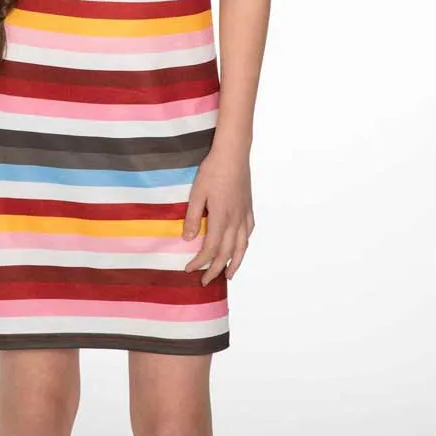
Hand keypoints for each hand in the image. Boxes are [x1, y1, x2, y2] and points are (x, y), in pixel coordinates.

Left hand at [181, 145, 253, 284]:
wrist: (233, 153)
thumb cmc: (212, 170)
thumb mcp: (197, 193)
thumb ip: (192, 217)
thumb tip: (187, 239)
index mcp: (221, 218)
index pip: (211, 248)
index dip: (200, 262)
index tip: (189, 270)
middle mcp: (235, 221)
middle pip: (226, 253)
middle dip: (215, 269)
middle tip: (206, 281)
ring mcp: (244, 214)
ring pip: (242, 246)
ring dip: (234, 263)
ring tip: (229, 275)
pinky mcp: (248, 207)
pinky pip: (249, 232)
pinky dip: (244, 244)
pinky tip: (241, 247)